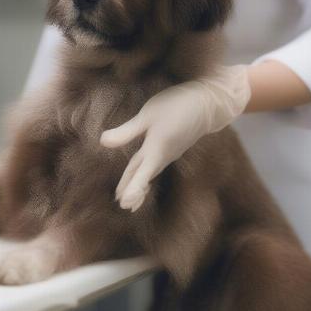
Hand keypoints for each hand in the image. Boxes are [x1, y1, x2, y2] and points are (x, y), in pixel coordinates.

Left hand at [100, 65, 251, 211]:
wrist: (209, 104)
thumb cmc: (177, 105)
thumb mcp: (148, 115)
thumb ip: (127, 131)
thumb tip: (102, 141)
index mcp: (155, 150)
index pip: (139, 174)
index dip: (131, 189)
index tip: (124, 204)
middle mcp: (163, 155)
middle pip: (144, 175)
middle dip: (134, 190)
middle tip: (123, 206)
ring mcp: (170, 152)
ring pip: (150, 171)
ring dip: (140, 184)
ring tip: (131, 198)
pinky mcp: (173, 147)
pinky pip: (156, 165)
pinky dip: (148, 173)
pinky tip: (146, 173)